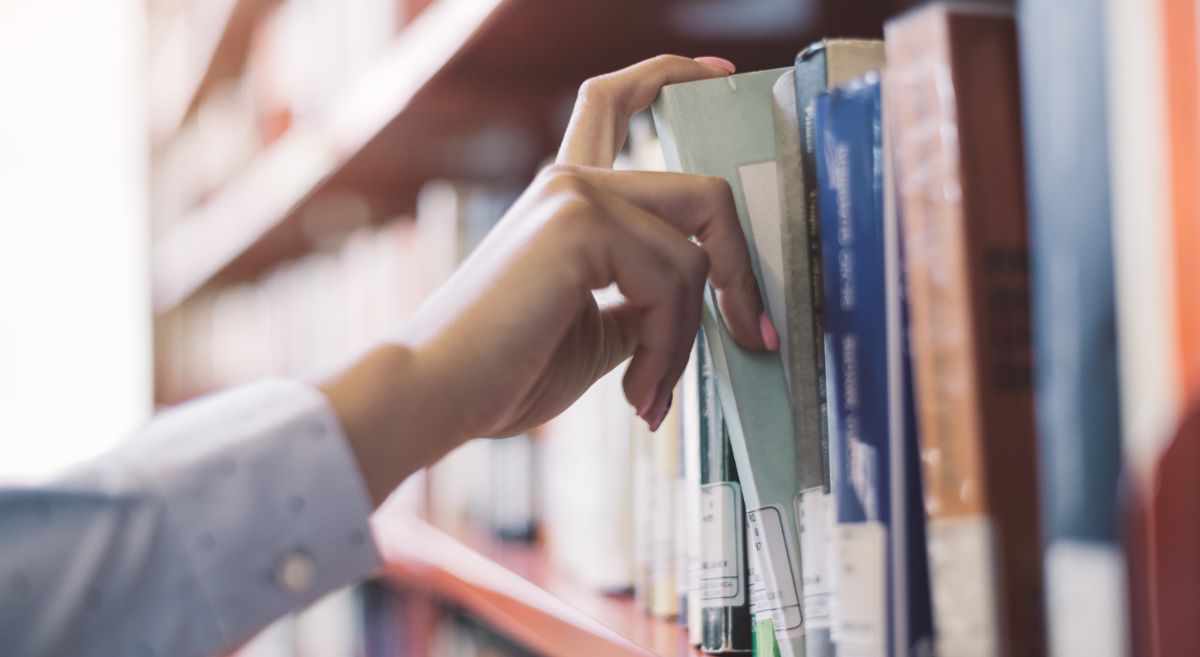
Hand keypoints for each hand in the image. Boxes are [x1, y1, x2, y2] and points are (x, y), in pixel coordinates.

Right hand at [320, 55, 776, 505]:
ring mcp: (575, 194)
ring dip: (688, 338)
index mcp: (566, 197)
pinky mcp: (579, 221)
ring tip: (652, 393)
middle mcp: (571, 180)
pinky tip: (637, 391)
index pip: (617, 101)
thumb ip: (646, 302)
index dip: (674, 76)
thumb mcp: (598, 331)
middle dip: (741, 271)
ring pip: (695, 254)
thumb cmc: (504, 373)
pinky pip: (673, 281)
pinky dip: (670, 347)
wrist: (437, 395)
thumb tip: (705, 309)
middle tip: (752, 335)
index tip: (721, 74)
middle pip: (702, 194)